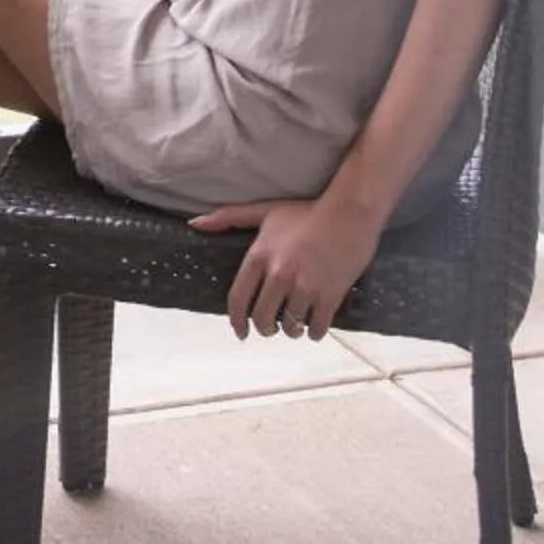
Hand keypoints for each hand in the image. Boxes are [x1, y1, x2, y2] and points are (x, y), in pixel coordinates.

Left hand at [189, 197, 381, 341]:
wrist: (349, 212)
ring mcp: (304, 287)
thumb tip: (194, 222)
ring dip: (291, 330)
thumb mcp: (265, 211)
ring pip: (290, 327)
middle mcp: (278, 275)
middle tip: (271, 327)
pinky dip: (314, 331)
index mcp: (259, 257)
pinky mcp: (329, 296)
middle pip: (263, 320)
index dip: (236, 322)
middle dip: (265, 328)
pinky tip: (314, 324)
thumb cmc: (306, 211)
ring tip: (295, 323)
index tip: (240, 332)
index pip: (238, 300)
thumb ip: (229, 217)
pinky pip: (316, 329)